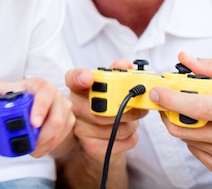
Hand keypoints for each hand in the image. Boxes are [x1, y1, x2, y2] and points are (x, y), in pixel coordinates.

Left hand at [0, 76, 74, 157]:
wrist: (41, 101)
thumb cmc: (25, 94)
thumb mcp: (9, 89)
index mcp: (41, 86)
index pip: (45, 94)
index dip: (40, 109)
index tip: (33, 123)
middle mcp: (56, 97)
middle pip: (56, 120)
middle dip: (41, 135)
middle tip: (28, 142)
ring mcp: (65, 111)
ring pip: (59, 133)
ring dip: (43, 144)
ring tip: (29, 147)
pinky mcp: (69, 123)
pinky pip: (60, 139)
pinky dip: (47, 147)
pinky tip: (36, 148)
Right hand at [53, 64, 146, 188]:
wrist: (101, 137)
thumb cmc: (107, 106)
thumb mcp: (112, 86)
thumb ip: (119, 72)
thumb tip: (125, 65)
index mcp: (78, 88)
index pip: (73, 79)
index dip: (80, 77)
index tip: (89, 78)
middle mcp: (75, 107)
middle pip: (102, 107)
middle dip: (127, 107)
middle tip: (138, 105)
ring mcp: (81, 128)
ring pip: (116, 126)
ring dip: (132, 123)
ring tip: (129, 119)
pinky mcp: (91, 147)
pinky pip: (122, 141)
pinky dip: (132, 137)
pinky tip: (125, 131)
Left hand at [149, 52, 211, 177]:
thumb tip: (186, 59)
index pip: (199, 108)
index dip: (173, 100)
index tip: (157, 92)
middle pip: (186, 129)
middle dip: (170, 113)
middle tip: (167, 100)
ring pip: (189, 141)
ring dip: (184, 125)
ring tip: (194, 111)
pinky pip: (200, 155)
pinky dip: (195, 140)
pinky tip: (204, 127)